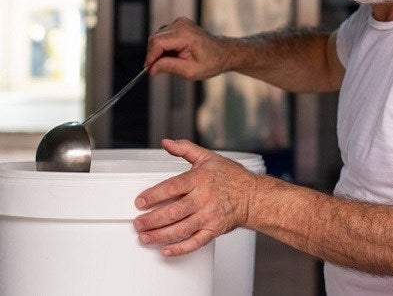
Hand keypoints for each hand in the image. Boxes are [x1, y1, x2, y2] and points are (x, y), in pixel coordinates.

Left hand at [133, 139, 257, 255]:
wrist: (254, 197)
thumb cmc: (232, 178)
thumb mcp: (208, 157)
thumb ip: (185, 149)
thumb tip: (166, 143)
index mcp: (200, 180)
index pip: (171, 187)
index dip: (153, 195)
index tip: (140, 202)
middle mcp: (203, 199)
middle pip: (173, 212)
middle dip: (152, 220)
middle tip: (138, 223)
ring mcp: (209, 216)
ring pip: (180, 229)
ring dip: (160, 235)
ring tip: (145, 237)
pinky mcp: (214, 230)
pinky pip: (195, 242)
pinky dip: (179, 249)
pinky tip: (166, 250)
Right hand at [145, 17, 230, 79]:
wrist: (223, 53)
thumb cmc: (211, 61)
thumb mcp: (190, 71)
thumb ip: (169, 67)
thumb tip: (152, 68)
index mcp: (185, 35)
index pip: (157, 42)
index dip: (150, 57)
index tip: (149, 69)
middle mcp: (181, 25)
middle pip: (155, 39)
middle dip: (153, 55)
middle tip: (156, 70)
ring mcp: (180, 23)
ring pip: (157, 37)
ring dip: (159, 52)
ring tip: (171, 62)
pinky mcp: (179, 25)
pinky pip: (163, 36)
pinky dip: (164, 47)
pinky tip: (173, 55)